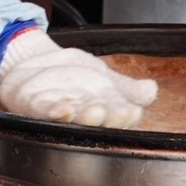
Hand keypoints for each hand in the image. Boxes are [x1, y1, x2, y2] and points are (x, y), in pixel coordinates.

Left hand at [0, 29, 156, 128]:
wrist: (37, 63)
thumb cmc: (72, 77)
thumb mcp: (105, 77)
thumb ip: (128, 87)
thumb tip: (152, 89)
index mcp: (103, 110)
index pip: (119, 116)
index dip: (125, 116)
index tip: (132, 112)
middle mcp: (81, 116)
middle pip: (95, 122)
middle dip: (104, 119)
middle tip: (111, 113)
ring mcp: (57, 112)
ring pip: (71, 119)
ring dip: (81, 118)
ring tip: (93, 111)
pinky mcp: (33, 105)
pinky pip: (43, 110)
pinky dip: (53, 110)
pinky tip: (62, 107)